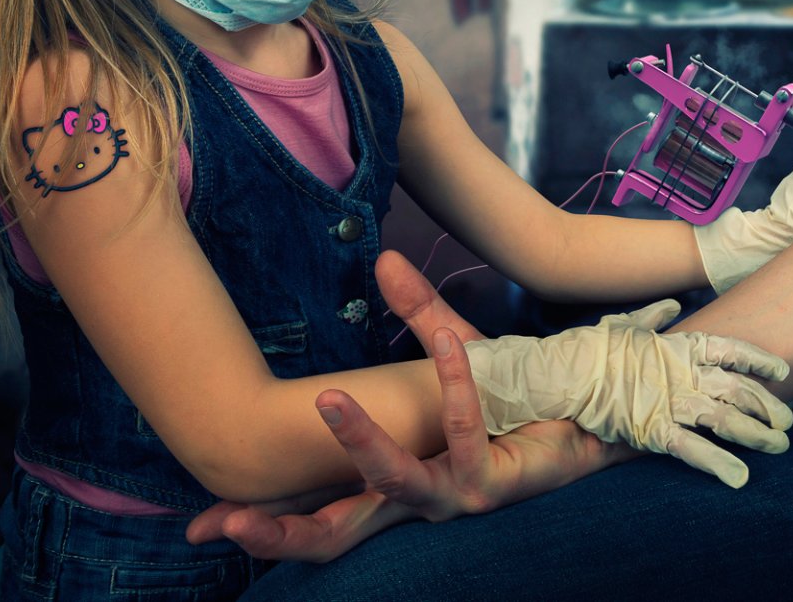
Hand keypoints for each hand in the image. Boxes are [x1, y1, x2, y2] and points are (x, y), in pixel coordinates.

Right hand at [185, 252, 616, 560]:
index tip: (202, 522)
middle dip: (280, 529)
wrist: (589, 414)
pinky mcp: (491, 482)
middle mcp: (415, 500)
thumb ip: (419, 312)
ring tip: (326, 400)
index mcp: (392, 481)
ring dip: (358, 443)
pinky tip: (451, 342)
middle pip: (335, 533)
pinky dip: (454, 379)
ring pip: (392, 483)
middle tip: (225, 521)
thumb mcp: (456, 347)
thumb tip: (381, 258)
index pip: (314, 510)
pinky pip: (463, 429)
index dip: (262, 520)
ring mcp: (451, 496)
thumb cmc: (516, 394)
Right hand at [466, 301, 792, 488]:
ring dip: (756, 434)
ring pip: (725, 418)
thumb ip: (654, 318)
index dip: (760, 360)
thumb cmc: (595, 348)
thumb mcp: (627, 325)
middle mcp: (683, 373)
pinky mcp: (654, 429)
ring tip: (780, 448)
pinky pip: (693, 449)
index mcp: (680, 346)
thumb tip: (670, 306)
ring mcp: (671, 401)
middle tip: (788, 423)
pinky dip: (718, 464)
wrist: (565, 372)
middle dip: (766, 406)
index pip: (731, 349)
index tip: (783, 373)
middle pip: (737, 388)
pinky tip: (740, 478)